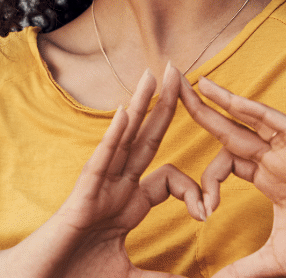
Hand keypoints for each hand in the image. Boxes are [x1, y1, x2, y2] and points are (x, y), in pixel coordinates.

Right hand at [0, 64, 205, 277]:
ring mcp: (96, 191)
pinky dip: (112, 138)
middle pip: (145, 140)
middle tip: (177, 71)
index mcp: (128, 207)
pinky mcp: (80, 200)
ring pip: (122, 141)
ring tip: (152, 75)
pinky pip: (99, 163)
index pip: (168, 180)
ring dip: (139, 106)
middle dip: (162, 106)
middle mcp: (114, 191)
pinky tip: (125, 114)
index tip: (205, 215)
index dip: (192, 191)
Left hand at [180, 76, 285, 277]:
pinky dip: (254, 111)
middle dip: (201, 112)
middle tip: (171, 90)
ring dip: (222, 101)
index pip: (225, 162)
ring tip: (193, 84)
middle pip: (231, 131)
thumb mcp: (273, 261)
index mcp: (268, 181)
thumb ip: (243, 269)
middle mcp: (277, 162)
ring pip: (251, 120)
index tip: (203, 211)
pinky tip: (230, 99)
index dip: (206, 180)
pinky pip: (279, 124)